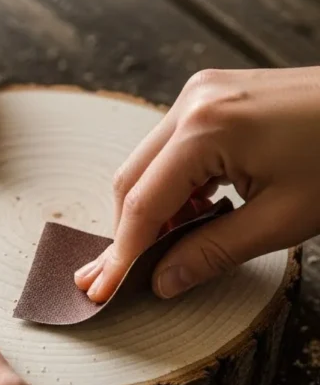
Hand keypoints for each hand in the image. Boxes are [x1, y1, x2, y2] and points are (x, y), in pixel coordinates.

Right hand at [75, 67, 319, 301]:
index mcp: (206, 128)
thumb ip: (212, 252)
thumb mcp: (281, 220)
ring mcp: (203, 93)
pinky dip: (177, 186)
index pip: (142, 203)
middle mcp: (193, 101)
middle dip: (128, 233)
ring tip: (176, 249)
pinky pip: (175, 148)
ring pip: (150, 164)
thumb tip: (163, 281)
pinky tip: (200, 213)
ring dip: (155, 211)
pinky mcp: (216, 96)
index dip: (121, 254)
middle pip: (132, 179)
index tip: (103, 292)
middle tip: (123, 279)